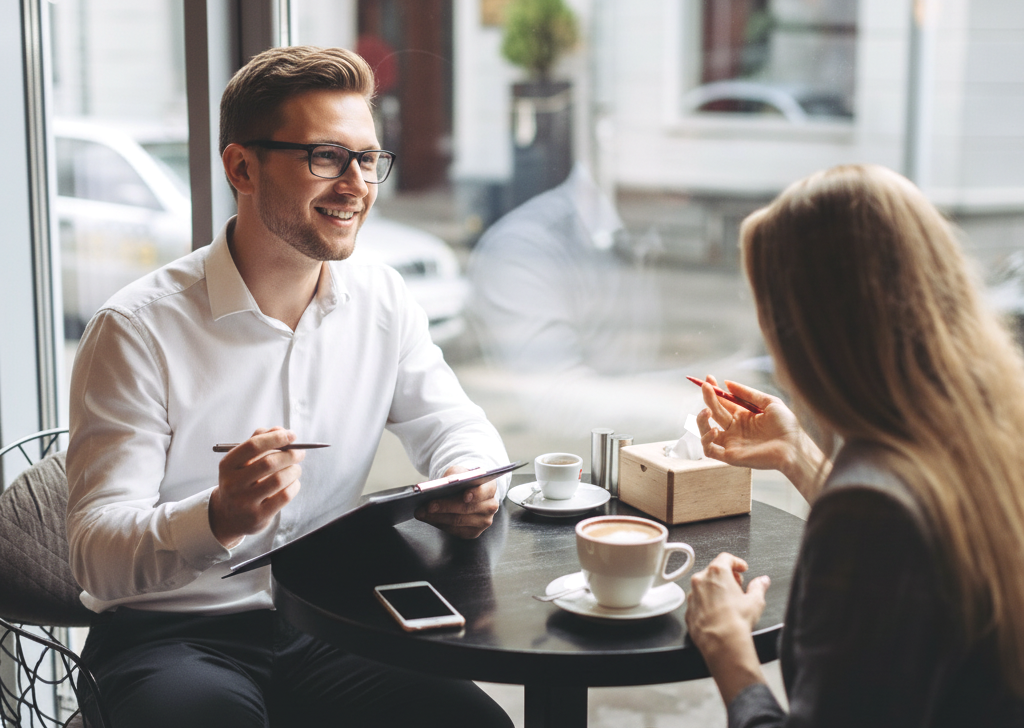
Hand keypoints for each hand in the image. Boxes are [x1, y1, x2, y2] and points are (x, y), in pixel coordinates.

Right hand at [209, 427, 304, 547]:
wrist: (229, 515)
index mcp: (227, 465)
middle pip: (269, 463)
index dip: (276, 438)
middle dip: (290, 455)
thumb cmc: (241, 480)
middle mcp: (232, 484)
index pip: (253, 446)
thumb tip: (280, 429)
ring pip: (279, 480)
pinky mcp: (258, 516)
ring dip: (294, 470)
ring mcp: (244, 502)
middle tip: (300, 453)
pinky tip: (293, 483)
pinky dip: (294, 485)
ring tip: (296, 469)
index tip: (292, 435)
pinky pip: (284, 496)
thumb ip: (259, 440)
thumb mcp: (242, 460)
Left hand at [415, 465, 498, 538]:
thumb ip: (454, 476)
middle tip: (427, 505)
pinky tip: (429, 518)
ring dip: (437, 517)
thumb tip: (442, 485)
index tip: (464, 496)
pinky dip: (439, 524)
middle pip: (466, 508)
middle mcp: (490, 506)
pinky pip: (454, 530)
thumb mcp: (459, 472)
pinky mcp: (474, 532)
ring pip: (458, 521)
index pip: (484, 491)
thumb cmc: (463, 481)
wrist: (466, 492)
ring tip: (421, 512)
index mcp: (490, 488)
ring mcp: (483, 521)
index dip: (475, 494)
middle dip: (445, 507)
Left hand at [685, 552, 769, 702]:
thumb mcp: (755, 601)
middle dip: (726, 576)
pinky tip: (717, 613)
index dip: (736, 562)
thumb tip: (762, 581)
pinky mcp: (688, 610)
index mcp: (717, 572)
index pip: (726, 558)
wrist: (722, 643)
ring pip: (704, 586)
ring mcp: (692, 595)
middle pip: (713, 571)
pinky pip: (698, 602)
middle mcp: (701, 580)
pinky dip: (706, 604)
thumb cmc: (737, 621)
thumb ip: (759, 586)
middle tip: (737, 586)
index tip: (742, 568)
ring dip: (714, 590)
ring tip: (728, 602)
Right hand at [695, 375, 827, 499]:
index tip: (709, 378)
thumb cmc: (787, 426)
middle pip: (714, 412)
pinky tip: (716, 430)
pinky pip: (709, 450)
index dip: (714, 391)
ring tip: (707, 411)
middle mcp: (735, 429)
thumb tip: (727, 383)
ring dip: (700, 420)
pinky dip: (706, 440)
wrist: (794, 448)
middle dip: (708, 398)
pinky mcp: (730, 456)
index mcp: (744, 416)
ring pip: (705, 431)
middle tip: (705, 387)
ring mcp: (731, 442)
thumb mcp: (770, 402)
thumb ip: (748, 393)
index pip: (723, 402)